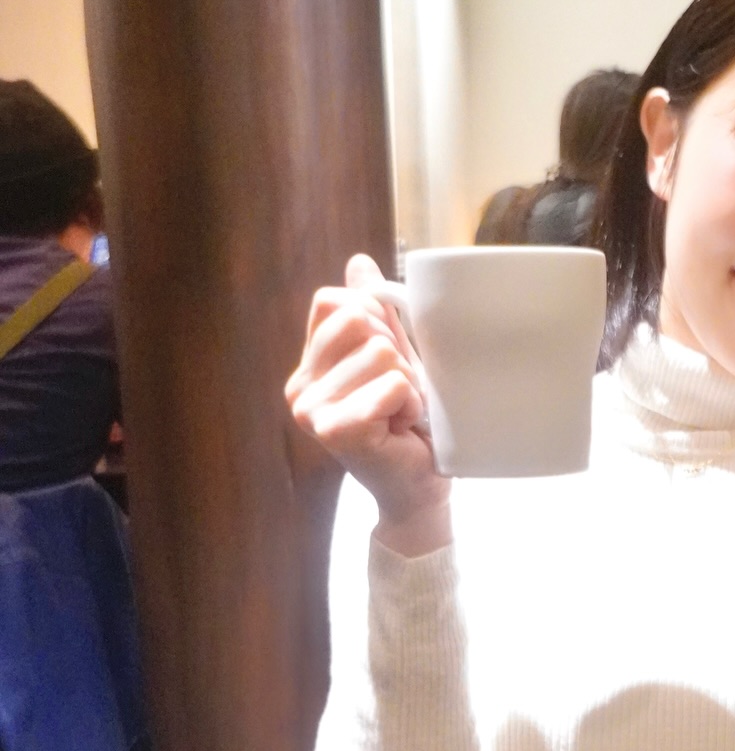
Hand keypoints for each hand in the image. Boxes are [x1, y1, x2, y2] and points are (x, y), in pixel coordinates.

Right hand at [287, 253, 451, 553]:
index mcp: (308, 366)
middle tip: (396, 394)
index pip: (333, 302)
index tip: (386, 363)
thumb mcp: (393, 357)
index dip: (374, 320)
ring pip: (381, 354)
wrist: (419, 487)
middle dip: (394, 353)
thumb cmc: (409, 423)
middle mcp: (299, 387)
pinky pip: (392, 385)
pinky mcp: (335, 429)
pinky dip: (410, 405)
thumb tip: (359, 263)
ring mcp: (312, 410)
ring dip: (407, 385)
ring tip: (399, 415)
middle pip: (358, 321)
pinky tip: (400, 430)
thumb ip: (374, 313)